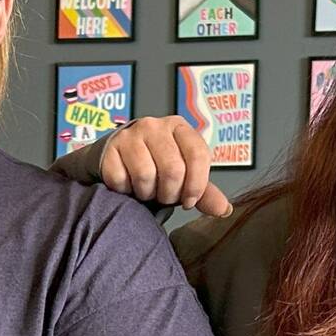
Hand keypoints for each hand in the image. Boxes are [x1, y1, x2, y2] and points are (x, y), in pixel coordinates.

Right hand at [96, 117, 230, 216]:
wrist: (116, 156)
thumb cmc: (154, 166)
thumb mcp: (183, 176)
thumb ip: (204, 192)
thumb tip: (224, 209)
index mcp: (179, 128)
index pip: (198, 155)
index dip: (196, 185)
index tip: (188, 200)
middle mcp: (155, 126)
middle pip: (173, 169)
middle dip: (170, 193)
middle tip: (164, 196)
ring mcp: (130, 135)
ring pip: (146, 175)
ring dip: (147, 193)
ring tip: (146, 190)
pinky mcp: (110, 148)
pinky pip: (121, 179)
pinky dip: (126, 190)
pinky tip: (128, 184)